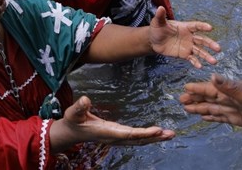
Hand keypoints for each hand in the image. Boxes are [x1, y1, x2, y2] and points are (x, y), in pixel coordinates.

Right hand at [49, 95, 174, 152]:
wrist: (70, 133)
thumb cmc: (72, 121)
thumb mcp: (73, 113)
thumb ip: (79, 107)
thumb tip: (85, 99)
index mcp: (106, 132)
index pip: (128, 134)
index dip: (143, 133)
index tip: (157, 129)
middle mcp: (114, 137)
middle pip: (138, 140)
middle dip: (154, 138)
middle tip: (170, 134)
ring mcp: (117, 138)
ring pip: (138, 141)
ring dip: (154, 138)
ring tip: (169, 134)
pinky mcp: (118, 136)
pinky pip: (136, 138)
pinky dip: (148, 136)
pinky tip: (157, 133)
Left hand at [148, 6, 219, 67]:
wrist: (153, 41)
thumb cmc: (157, 29)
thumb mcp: (158, 22)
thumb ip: (160, 16)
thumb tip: (160, 7)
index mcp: (185, 27)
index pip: (196, 26)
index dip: (203, 27)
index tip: (210, 28)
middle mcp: (189, 36)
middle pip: (202, 40)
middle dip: (210, 44)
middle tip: (218, 48)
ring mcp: (188, 46)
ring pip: (199, 51)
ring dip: (207, 56)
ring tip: (214, 62)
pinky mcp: (184, 54)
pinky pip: (192, 58)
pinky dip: (196, 62)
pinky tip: (200, 67)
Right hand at [180, 74, 241, 130]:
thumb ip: (229, 86)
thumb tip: (212, 76)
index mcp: (232, 90)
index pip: (210, 89)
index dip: (198, 89)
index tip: (185, 88)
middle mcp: (231, 98)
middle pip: (209, 99)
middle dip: (195, 99)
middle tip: (180, 100)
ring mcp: (235, 108)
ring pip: (214, 108)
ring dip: (201, 108)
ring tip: (187, 109)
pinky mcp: (240, 119)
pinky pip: (222, 117)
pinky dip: (213, 117)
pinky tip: (205, 117)